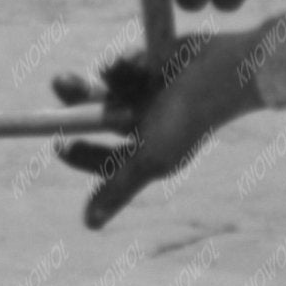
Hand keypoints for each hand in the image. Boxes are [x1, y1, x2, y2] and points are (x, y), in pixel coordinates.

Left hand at [52, 31, 266, 230]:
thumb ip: (117, 188)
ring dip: (105, 74)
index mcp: (145, 152)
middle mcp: (143, 125)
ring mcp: (148, 93)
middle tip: (59, 81)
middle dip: (76, 96)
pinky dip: (126, 60)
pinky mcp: (152, 62)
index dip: (76, 151)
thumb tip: (88, 226)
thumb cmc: (190, 120)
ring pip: (105, 85)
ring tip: (110, 66)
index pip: (101, 158)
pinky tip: (144, 60)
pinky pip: (123, 61)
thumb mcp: (150, 158)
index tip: (56, 143)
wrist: (229, 71)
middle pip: (95, 115)